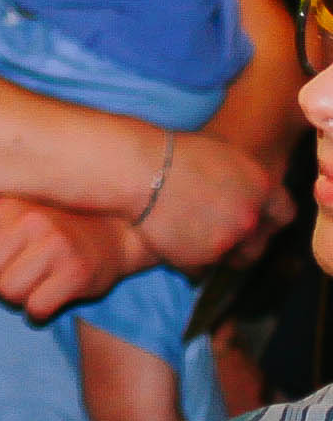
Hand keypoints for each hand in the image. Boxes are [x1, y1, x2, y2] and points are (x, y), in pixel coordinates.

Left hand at [0, 197, 144, 321]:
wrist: (113, 233)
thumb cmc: (49, 233)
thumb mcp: (6, 231)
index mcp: (4, 205)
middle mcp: (28, 219)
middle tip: (13, 279)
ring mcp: (55, 244)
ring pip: (8, 292)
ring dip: (16, 299)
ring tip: (32, 285)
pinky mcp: (77, 271)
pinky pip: (36, 307)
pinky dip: (37, 312)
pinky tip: (48, 298)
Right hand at [137, 128, 290, 269]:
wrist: (135, 169)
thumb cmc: (170, 152)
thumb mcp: (218, 151)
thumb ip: (240, 179)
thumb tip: (240, 192)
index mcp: (261, 186)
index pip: (284, 213)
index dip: (268, 216)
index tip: (251, 214)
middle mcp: (250, 218)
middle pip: (255, 242)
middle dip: (237, 239)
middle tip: (211, 226)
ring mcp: (226, 241)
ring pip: (225, 256)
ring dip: (209, 249)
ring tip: (180, 227)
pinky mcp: (199, 260)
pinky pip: (197, 269)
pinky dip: (184, 259)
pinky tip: (167, 238)